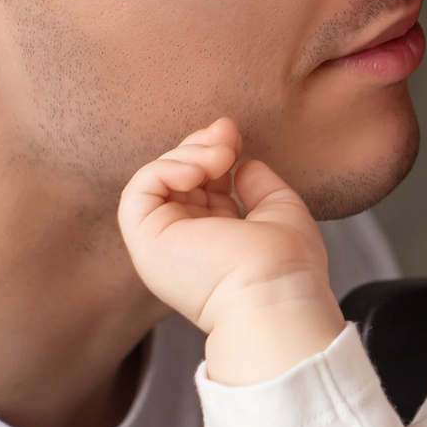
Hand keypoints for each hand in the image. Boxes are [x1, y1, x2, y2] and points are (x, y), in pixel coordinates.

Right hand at [116, 118, 344, 384]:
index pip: (202, 184)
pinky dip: (167, 169)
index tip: (234, 133)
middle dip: (199, 145)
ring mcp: (162, 242)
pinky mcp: (145, 241)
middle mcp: (186, 241)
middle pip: (176, 177)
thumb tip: (243, 164)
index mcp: (216, 238)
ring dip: (188, 155)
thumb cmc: (286, 264)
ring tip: (221, 157)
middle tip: (226, 134)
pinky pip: (140, 189)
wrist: (273, 293)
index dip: (214, 152)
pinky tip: (201, 171)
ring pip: (157, 179)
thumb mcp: (281, 211)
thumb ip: (259, 186)